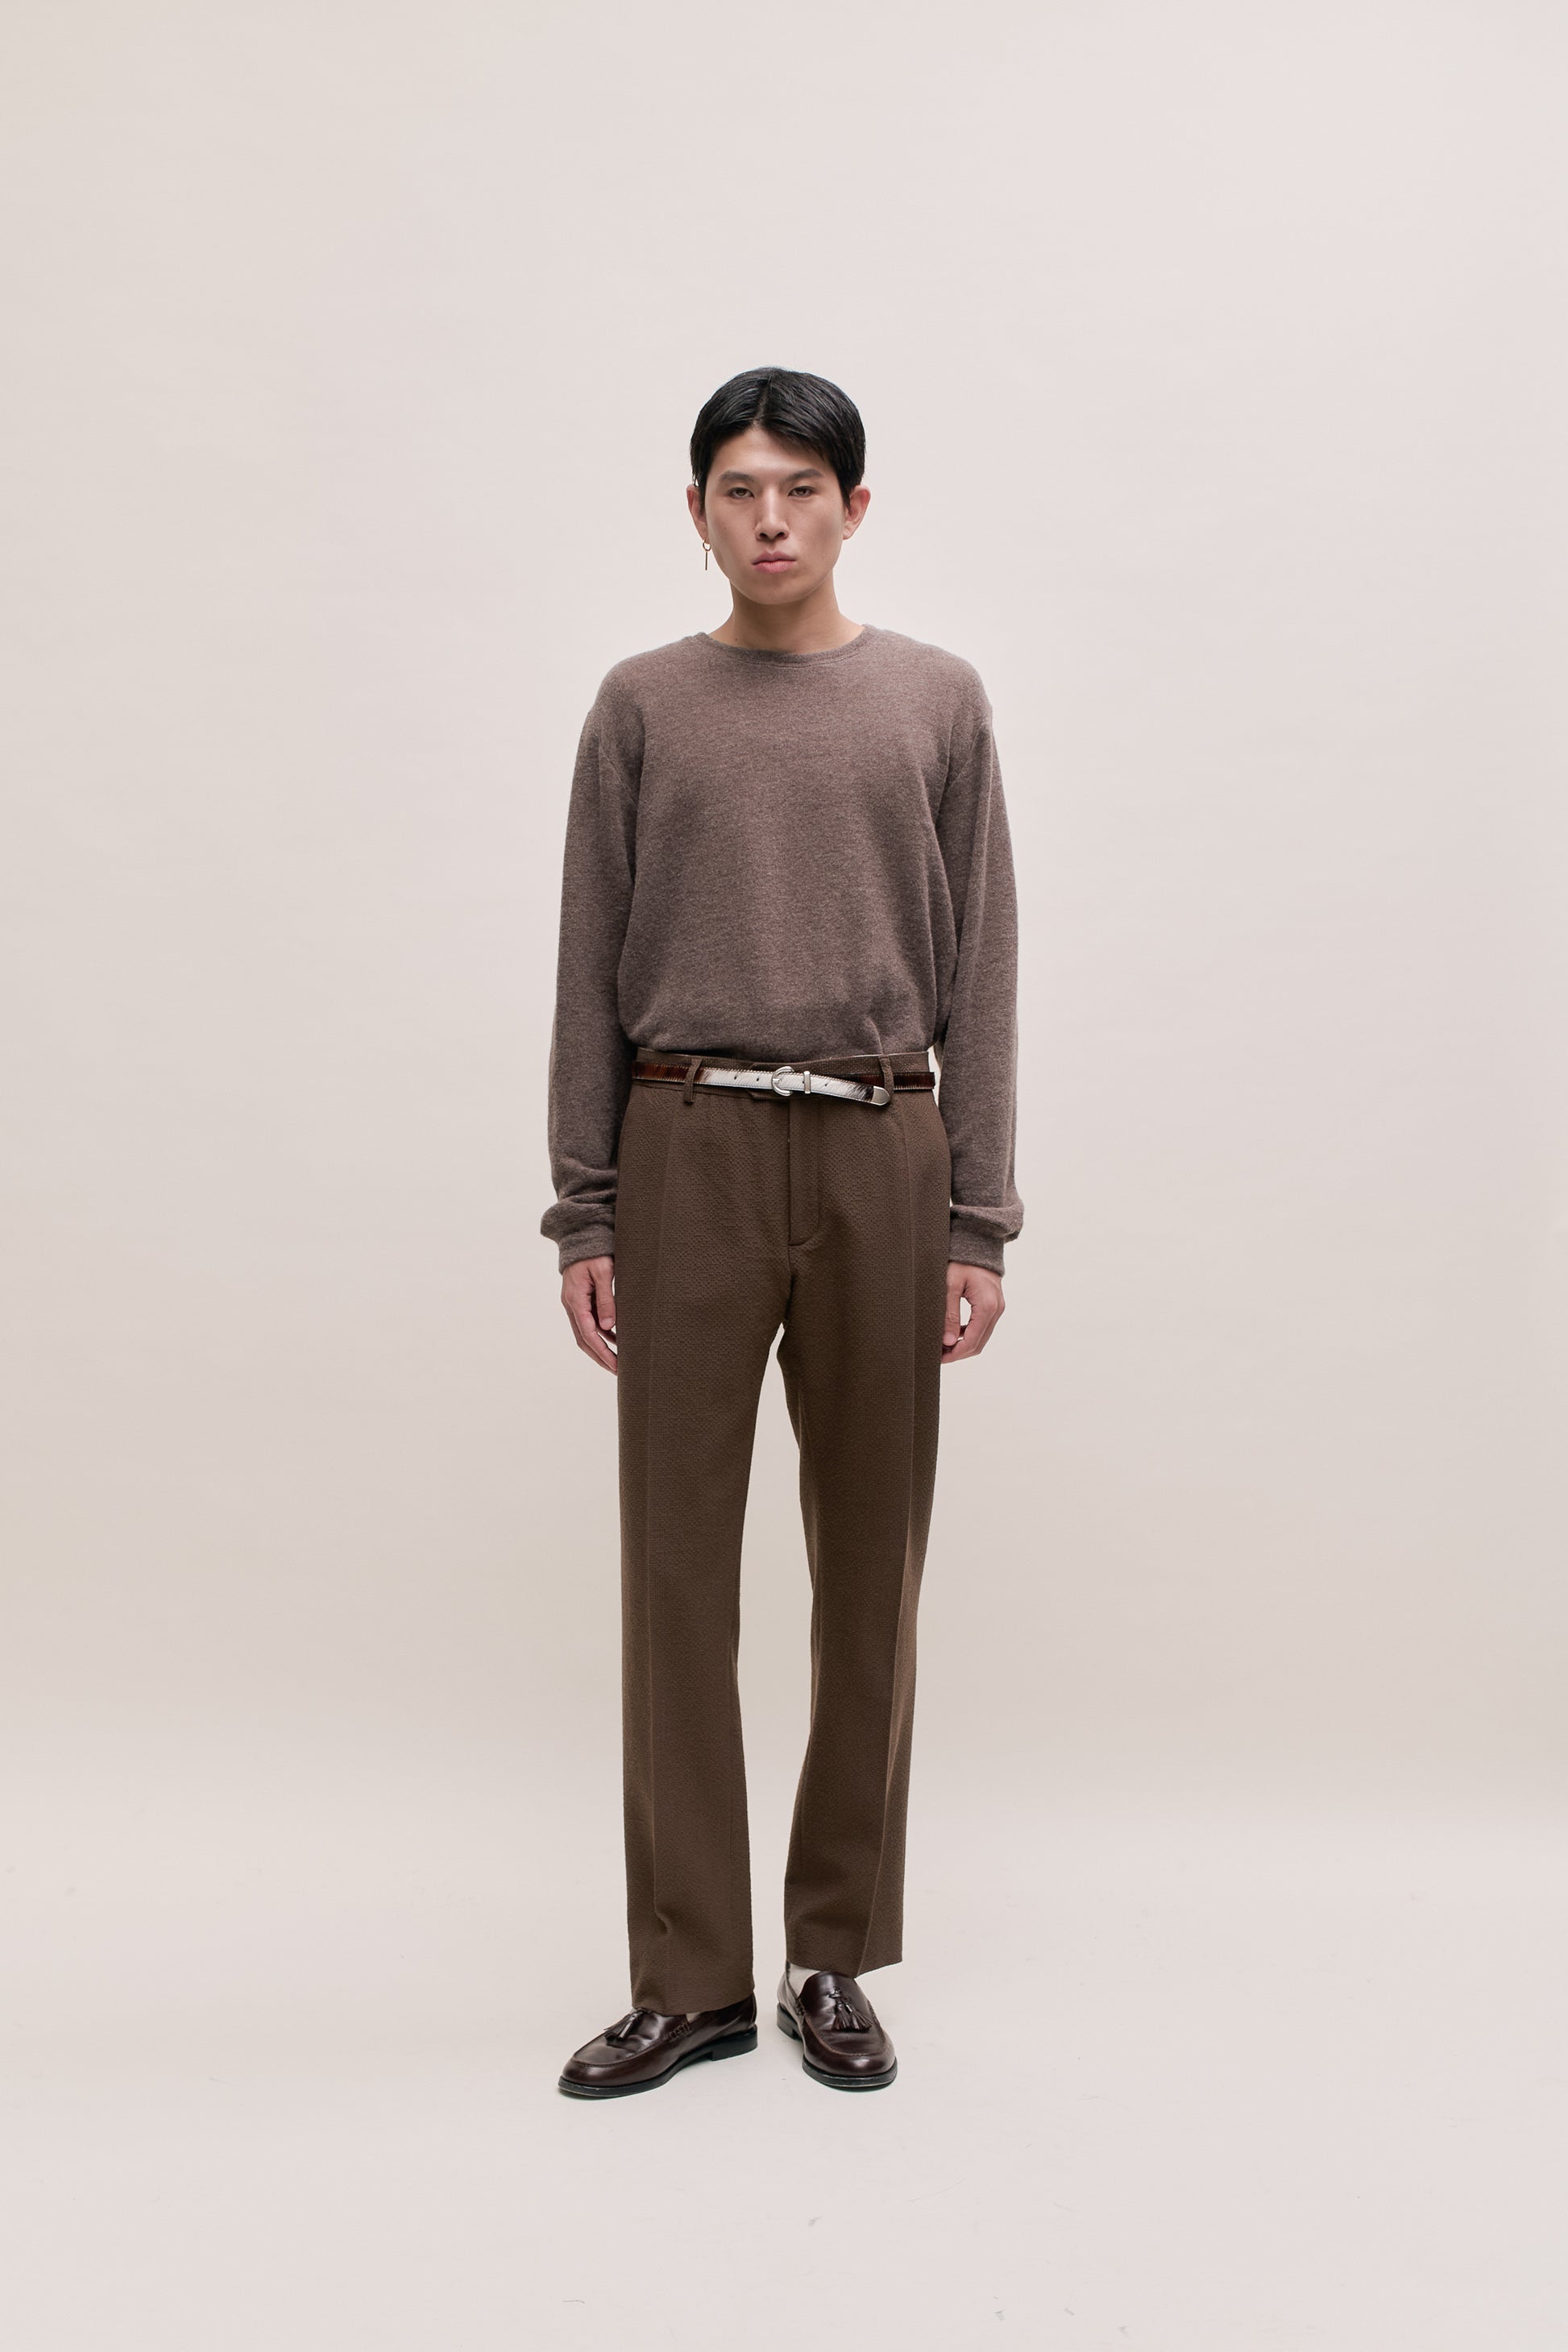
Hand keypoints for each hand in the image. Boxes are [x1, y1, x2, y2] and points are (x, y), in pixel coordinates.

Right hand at [562, 1255, 617, 1373]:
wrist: (581, 1235)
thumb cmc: (594, 1251)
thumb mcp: (604, 1273)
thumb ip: (606, 1300)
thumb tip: (608, 1327)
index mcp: (575, 1300)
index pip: (588, 1334)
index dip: (602, 1352)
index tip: (615, 1365)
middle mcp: (571, 1304)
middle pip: (584, 1339)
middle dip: (600, 1356)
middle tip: (617, 1370)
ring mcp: (574, 1303)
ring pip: (586, 1333)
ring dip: (601, 1347)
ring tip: (618, 1359)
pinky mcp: (580, 1299)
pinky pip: (589, 1321)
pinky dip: (602, 1333)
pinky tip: (616, 1339)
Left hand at [942, 1262, 1003, 1363]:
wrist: (979, 1243)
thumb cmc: (962, 1261)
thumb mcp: (950, 1286)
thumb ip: (949, 1315)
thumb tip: (948, 1342)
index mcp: (987, 1306)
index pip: (972, 1341)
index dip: (955, 1353)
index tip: (939, 1358)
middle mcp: (997, 1310)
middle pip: (979, 1344)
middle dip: (959, 1353)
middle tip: (938, 1355)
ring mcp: (998, 1308)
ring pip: (981, 1337)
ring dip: (963, 1345)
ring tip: (942, 1346)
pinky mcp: (994, 1306)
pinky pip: (983, 1327)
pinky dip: (969, 1334)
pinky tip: (953, 1334)